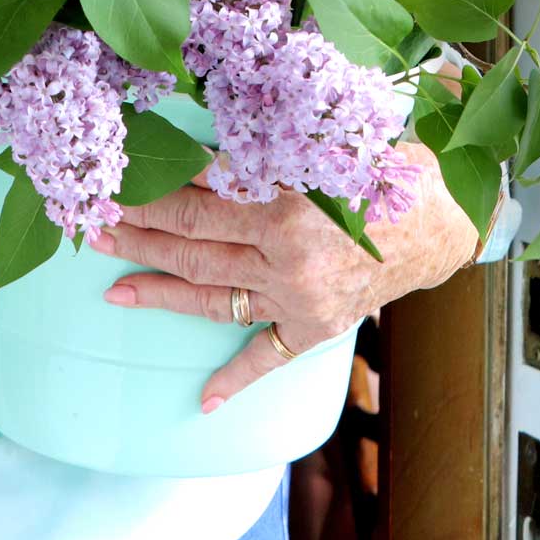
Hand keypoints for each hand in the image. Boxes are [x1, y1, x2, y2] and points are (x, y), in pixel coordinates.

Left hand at [91, 141, 479, 410]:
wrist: (444, 220)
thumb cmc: (384, 167)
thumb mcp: (323, 140)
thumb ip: (264, 147)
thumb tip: (202, 144)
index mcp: (284, 204)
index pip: (196, 200)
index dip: (151, 195)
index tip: (116, 185)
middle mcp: (284, 257)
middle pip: (192, 247)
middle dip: (139, 236)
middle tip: (95, 228)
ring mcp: (296, 299)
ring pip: (211, 296)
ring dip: (158, 290)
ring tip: (113, 288)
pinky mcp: (314, 328)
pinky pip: (267, 356)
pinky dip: (234, 379)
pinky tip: (202, 398)